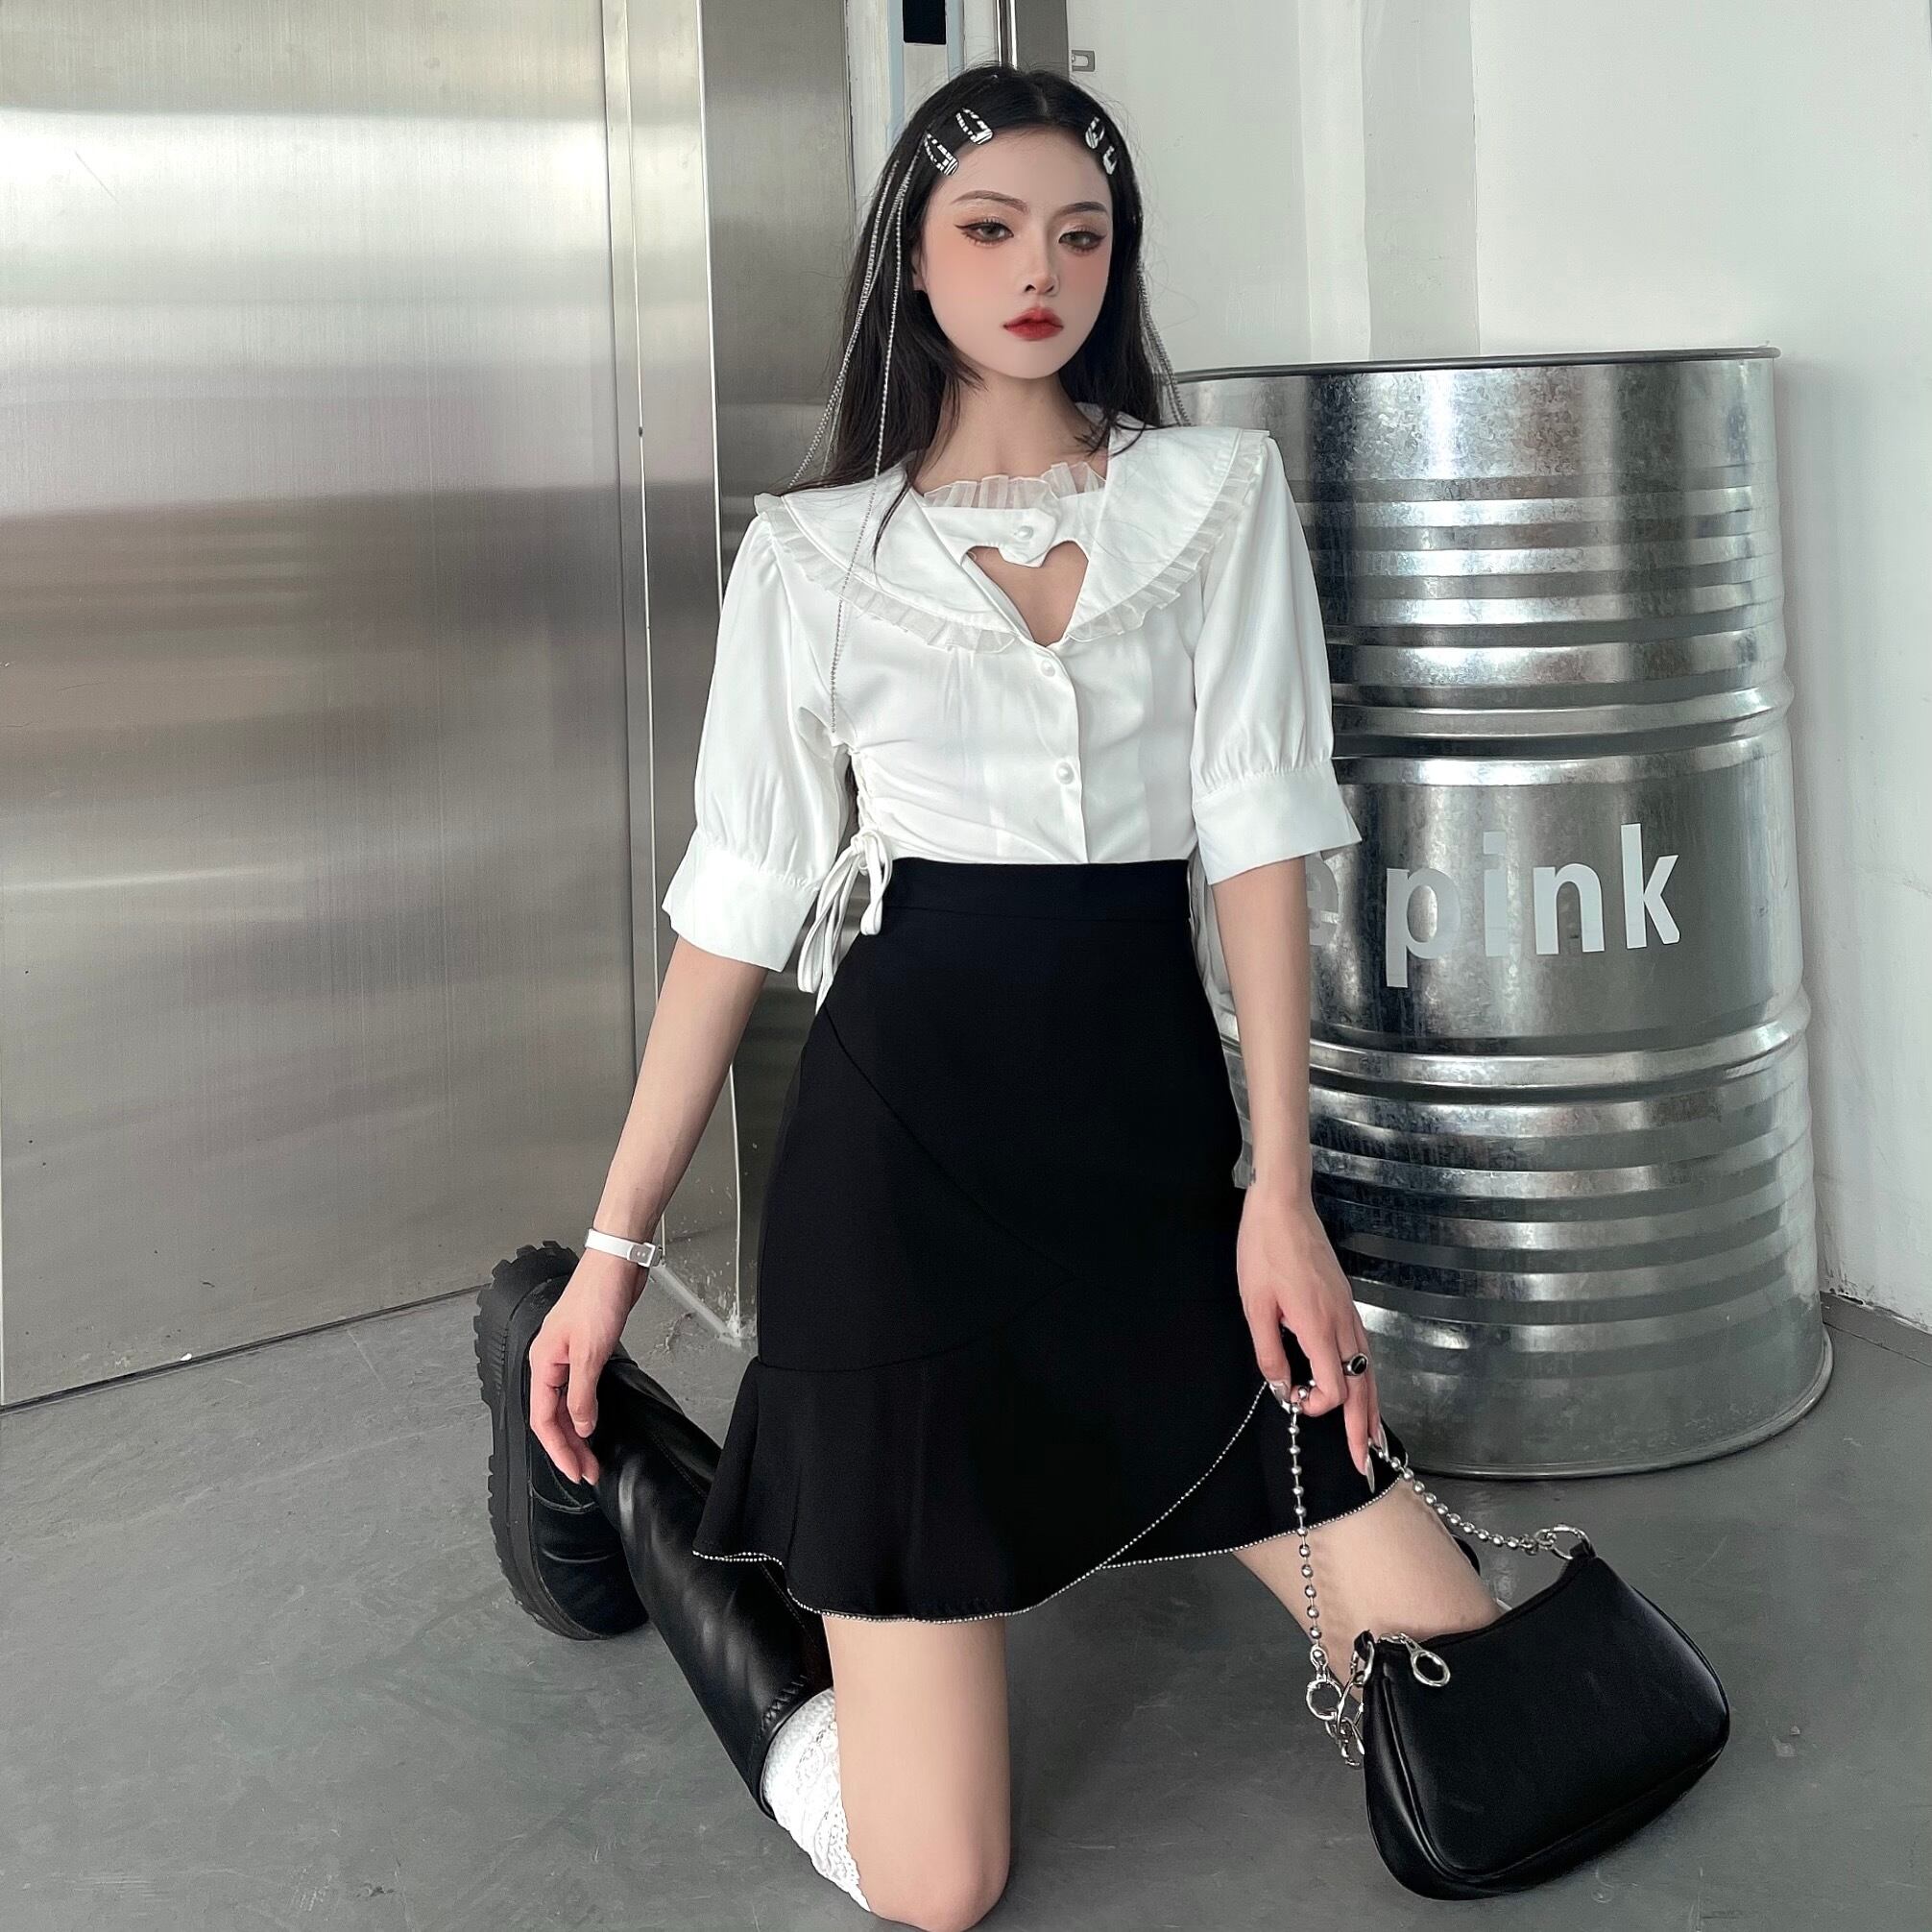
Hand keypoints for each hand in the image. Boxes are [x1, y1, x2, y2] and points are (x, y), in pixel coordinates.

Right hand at [526, 1256, 640, 1485]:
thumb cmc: (598, 1296)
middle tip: (588, 1471)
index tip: (576, 1471)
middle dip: (569, 1446)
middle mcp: (549, 1361)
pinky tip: (594, 1420)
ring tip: (591, 1455)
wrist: (617, 1263)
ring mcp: (566, 1355)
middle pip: (553, 1416)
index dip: (559, 1450)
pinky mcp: (585, 1348)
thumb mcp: (591, 1352)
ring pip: (565, 1404)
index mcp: (542, 1363)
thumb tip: (582, 1427)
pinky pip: (578, 1389)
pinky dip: (584, 1408)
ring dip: (577, 1431)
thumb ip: (583, 1394)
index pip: (544, 1419)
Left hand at [1236, 1185, 1381, 1477]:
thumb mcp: (1254, 1304)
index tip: (1296, 1401)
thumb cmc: (1262, 1251)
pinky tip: (1365, 1390)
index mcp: (1318, 1324)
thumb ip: (1270, 1351)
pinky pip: (1364, 1350)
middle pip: (1362, 1385)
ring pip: (1369, 1370)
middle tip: (1367, 1467)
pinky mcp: (1346, 1302)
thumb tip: (1282, 1388)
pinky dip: (1368, 1379)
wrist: (1283, 1205)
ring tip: (1375, 1441)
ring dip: (1373, 1408)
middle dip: (1365, 1428)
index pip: (1334, 1385)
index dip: (1318, 1405)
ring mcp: (1348, 1311)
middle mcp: (1342, 1321)